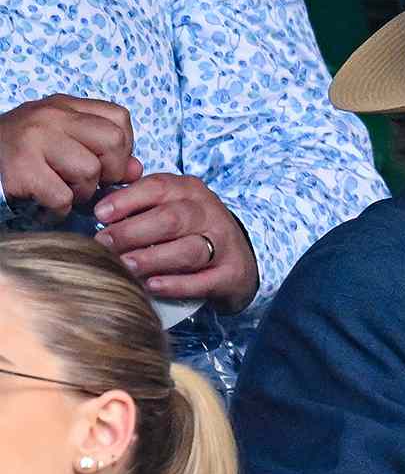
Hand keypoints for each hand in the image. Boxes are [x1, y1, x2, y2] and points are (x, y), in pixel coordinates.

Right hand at [0, 95, 141, 217]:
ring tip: (59, 191)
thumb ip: (105, 152)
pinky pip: (62, 197)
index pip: (119, 119)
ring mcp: (33, 140)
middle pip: (112, 143)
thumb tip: (136, 170)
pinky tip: (44, 204)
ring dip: (80, 192)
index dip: (121, 148)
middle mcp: (50, 116)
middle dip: (107, 171)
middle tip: (85, 182)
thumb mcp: (64, 141)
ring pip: (89, 172)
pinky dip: (57, 210)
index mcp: (64, 106)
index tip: (102, 162)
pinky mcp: (19, 168)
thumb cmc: (23, 154)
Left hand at [93, 173, 259, 311]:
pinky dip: (177, 284)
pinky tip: (152, 286)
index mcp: (190, 191)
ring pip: (189, 250)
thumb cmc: (190, 230)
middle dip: (132, 232)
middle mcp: (209, 214)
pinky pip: (204, 281)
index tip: (100, 215)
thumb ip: (139, 205)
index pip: (158, 188)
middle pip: (171, 219)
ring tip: (125, 266)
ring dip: (152, 258)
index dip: (126, 200)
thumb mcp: (170, 205)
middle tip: (104, 245)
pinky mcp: (231, 274)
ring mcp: (224, 244)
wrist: (238, 256)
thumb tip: (97, 214)